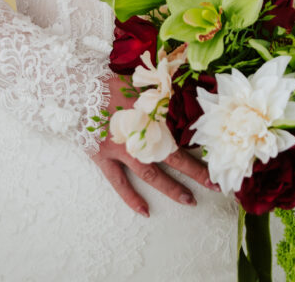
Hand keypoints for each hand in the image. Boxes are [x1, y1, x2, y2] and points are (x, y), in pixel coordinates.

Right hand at [89, 73, 218, 216]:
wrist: (77, 89)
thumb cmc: (111, 83)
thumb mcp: (143, 84)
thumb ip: (163, 92)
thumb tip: (187, 91)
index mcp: (152, 116)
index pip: (183, 135)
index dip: (200, 146)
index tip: (217, 159)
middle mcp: (141, 136)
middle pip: (173, 158)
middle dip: (195, 172)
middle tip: (214, 186)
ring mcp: (122, 150)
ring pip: (151, 174)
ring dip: (171, 188)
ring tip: (189, 200)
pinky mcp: (104, 157)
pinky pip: (119, 182)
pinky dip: (131, 198)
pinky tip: (145, 211)